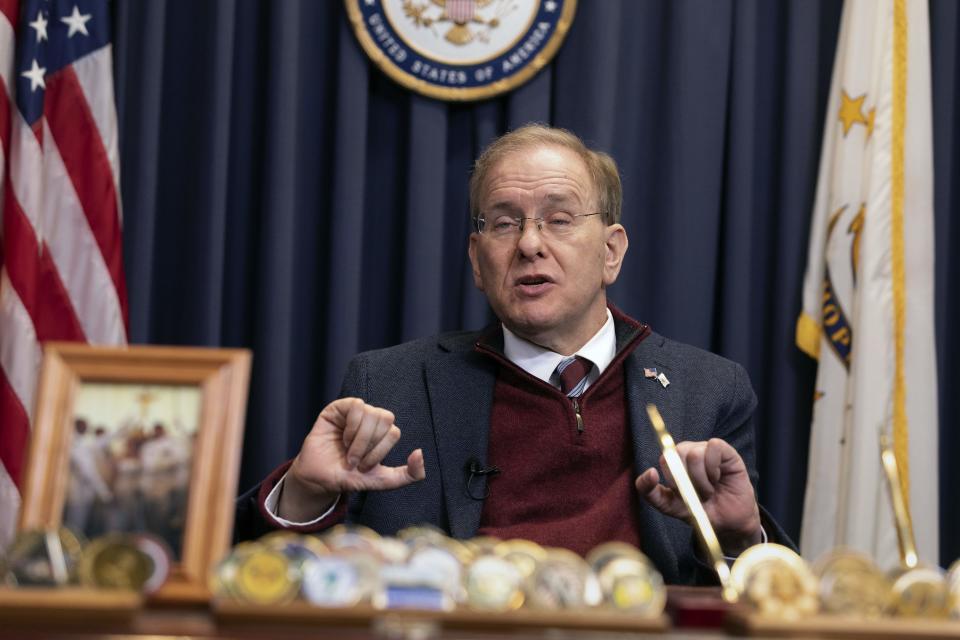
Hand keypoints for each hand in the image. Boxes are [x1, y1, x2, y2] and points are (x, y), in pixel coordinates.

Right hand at [278, 398, 425, 521]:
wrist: (319, 479)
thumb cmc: (349, 477)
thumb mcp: (382, 480)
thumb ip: (408, 475)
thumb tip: (421, 454)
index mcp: (383, 434)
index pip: (394, 432)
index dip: (379, 452)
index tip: (363, 466)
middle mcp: (371, 420)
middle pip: (386, 419)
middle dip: (370, 445)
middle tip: (355, 459)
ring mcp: (355, 412)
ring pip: (371, 413)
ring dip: (359, 439)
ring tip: (347, 450)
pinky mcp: (339, 408)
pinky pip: (356, 405)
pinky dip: (352, 426)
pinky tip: (342, 437)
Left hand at [634, 438, 761, 554]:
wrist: (727, 522)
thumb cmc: (699, 510)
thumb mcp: (669, 505)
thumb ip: (650, 492)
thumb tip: (650, 472)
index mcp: (675, 461)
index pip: (665, 458)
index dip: (672, 479)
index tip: (681, 494)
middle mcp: (690, 451)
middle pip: (678, 453)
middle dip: (687, 481)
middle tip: (697, 494)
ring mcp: (707, 449)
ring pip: (695, 454)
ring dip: (702, 480)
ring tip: (709, 490)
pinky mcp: (725, 450)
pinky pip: (714, 446)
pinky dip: (714, 468)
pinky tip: (718, 478)